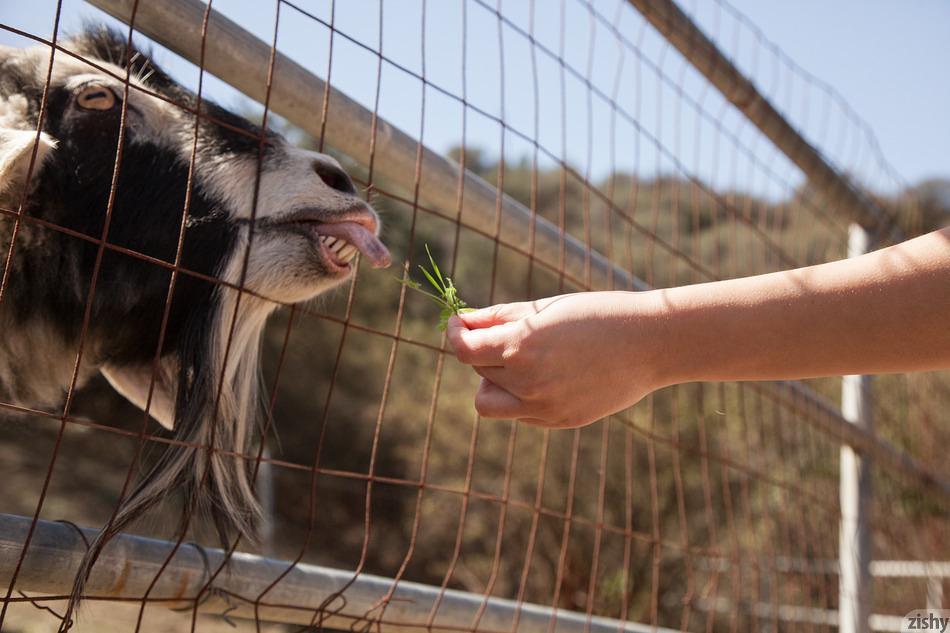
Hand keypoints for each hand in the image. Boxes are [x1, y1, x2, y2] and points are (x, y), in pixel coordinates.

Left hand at [445, 291, 666, 427]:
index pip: (465, 350)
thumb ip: (501, 317)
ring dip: (494, 381)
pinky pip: (519, 413)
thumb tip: (466, 320)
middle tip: (508, 334)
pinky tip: (549, 375)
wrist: (650, 344)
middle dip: (484, 351)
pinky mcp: (559, 421)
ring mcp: (543, 407)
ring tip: (521, 361)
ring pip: (490, 402)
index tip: (459, 323)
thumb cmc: (598, 315)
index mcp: (522, 347)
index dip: (456, 334)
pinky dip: (521, 396)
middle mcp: (527, 382)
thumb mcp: (546, 308)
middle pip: (478, 371)